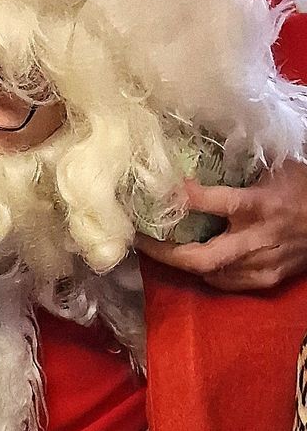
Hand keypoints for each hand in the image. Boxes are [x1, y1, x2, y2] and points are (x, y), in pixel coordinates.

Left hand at [135, 161, 306, 291]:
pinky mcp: (266, 280)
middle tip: (139, 240)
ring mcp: (261, 265)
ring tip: (156, 247)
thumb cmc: (303, 187)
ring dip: (179, 262)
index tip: (159, 191)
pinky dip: (205, 271)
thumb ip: (240, 163)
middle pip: (202, 257)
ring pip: (208, 273)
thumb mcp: (277, 166)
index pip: (216, 203)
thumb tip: (195, 148)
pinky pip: (224, 282)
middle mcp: (257, 239)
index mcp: (260, 205)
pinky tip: (190, 259)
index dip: (185, 199)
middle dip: (165, 253)